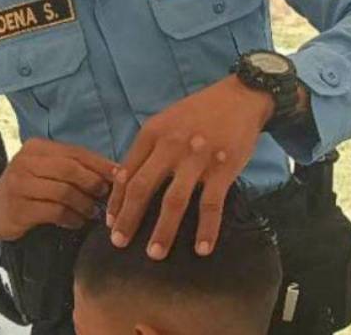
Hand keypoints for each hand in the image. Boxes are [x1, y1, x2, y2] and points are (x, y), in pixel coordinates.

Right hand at [0, 138, 116, 253]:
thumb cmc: (27, 188)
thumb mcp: (45, 170)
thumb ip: (73, 168)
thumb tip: (114, 172)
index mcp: (36, 147)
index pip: (76, 152)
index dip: (101, 164)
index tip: (120, 176)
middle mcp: (26, 161)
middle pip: (71, 170)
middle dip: (94, 184)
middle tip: (106, 196)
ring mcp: (19, 184)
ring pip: (64, 192)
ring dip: (84, 204)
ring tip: (92, 212)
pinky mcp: (19, 208)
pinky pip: (55, 212)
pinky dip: (71, 218)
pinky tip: (77, 222)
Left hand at [106, 75, 273, 260]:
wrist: (240, 97)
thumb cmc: (199, 111)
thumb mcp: (165, 121)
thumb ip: (146, 148)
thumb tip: (123, 181)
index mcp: (153, 132)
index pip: (127, 172)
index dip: (117, 200)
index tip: (111, 222)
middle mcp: (171, 145)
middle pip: (142, 188)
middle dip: (128, 219)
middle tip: (119, 243)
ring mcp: (197, 158)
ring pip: (173, 201)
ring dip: (163, 231)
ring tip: (154, 254)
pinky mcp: (223, 168)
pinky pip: (211, 205)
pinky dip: (206, 229)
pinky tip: (201, 249)